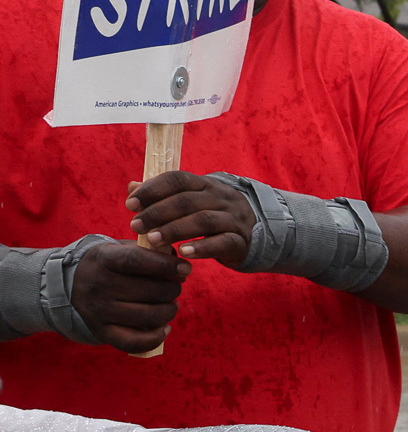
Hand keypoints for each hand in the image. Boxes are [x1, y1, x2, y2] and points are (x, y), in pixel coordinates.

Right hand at [68, 238, 187, 351]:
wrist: (73, 283)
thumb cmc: (112, 265)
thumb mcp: (125, 249)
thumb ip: (152, 253)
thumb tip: (181, 268)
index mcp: (104, 259)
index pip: (136, 260)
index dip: (165, 264)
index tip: (186, 269)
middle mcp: (98, 285)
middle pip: (151, 291)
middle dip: (172, 290)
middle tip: (173, 288)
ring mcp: (98, 310)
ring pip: (149, 317)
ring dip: (169, 311)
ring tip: (170, 305)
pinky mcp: (101, 331)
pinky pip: (134, 342)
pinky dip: (156, 338)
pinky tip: (165, 328)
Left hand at [128, 171, 256, 263]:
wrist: (253, 232)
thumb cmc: (211, 214)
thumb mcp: (190, 200)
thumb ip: (162, 194)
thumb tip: (132, 186)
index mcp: (206, 184)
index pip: (178, 179)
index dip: (153, 190)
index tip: (130, 204)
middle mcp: (221, 198)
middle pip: (187, 201)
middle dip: (157, 213)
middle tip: (135, 226)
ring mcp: (234, 219)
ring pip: (203, 220)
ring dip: (174, 229)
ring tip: (152, 240)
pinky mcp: (241, 241)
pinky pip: (222, 243)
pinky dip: (201, 248)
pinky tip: (183, 253)